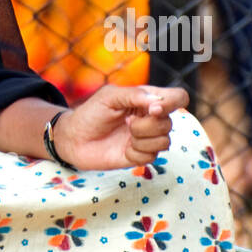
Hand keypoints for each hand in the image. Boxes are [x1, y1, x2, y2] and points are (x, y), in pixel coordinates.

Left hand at [53, 84, 189, 170]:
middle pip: (169, 123)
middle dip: (147, 125)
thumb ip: (134, 95)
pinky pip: (152, 157)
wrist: (74, 139)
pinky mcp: (141, 156)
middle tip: (127, 122)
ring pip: (164, 141)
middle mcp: (151, 118)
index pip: (178, 97)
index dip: (173, 103)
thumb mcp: (110, 97)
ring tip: (125, 133)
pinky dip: (136, 152)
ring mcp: (147, 138)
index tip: (153, 109)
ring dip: (142, 139)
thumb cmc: (91, 112)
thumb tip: (157, 103)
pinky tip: (124, 148)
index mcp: (147, 99)